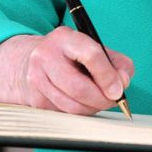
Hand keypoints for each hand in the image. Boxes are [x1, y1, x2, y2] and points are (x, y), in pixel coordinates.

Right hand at [0, 27, 133, 114]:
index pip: (91, 55)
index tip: (119, 90)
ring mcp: (37, 78)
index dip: (108, 76)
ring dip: (92, 109)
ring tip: (99, 102)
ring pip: (71, 105)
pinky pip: (64, 113)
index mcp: (65, 37)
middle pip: (78, 87)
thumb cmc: (69, 56)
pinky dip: (79, 112)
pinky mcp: (34, 99)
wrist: (28, 61)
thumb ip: (116, 62)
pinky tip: (83, 103)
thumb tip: (123, 83)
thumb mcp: (93, 48)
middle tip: (113, 101)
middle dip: (101, 99)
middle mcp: (46, 56)